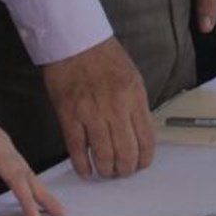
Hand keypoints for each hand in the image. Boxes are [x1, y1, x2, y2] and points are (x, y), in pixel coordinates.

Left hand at [0, 98, 62, 215]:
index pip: (15, 176)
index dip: (25, 197)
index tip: (34, 215)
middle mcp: (4, 144)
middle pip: (28, 172)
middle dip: (44, 193)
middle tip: (60, 210)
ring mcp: (2, 142)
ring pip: (25, 167)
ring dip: (38, 186)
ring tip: (49, 202)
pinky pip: (18, 163)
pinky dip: (28, 177)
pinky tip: (29, 183)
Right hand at [39, 38, 152, 178]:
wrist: (76, 43)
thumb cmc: (105, 57)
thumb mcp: (133, 78)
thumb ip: (136, 106)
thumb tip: (139, 133)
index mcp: (134, 98)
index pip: (146, 139)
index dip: (145, 159)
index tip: (141, 164)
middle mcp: (115, 108)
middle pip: (126, 153)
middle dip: (126, 169)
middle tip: (122, 172)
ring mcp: (91, 114)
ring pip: (103, 156)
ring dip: (106, 170)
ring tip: (106, 171)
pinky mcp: (69, 116)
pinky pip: (77, 150)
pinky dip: (82, 165)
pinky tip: (86, 169)